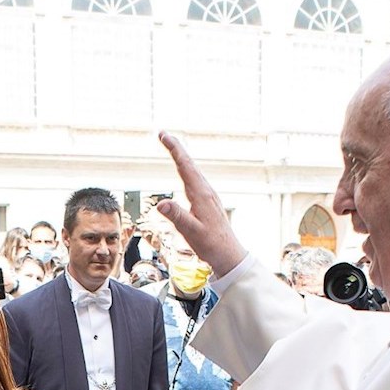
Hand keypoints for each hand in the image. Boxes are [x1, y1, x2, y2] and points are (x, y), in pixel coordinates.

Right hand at [156, 132, 247, 279]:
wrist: (229, 254)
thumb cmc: (211, 245)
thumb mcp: (191, 232)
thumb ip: (177, 217)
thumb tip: (161, 203)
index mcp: (201, 195)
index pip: (185, 166)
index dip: (174, 149)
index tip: (163, 136)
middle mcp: (206, 191)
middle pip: (189, 164)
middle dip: (176, 148)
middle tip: (163, 135)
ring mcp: (209, 196)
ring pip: (193, 171)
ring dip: (182, 158)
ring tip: (172, 148)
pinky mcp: (209, 202)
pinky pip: (196, 180)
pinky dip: (187, 170)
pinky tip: (186, 173)